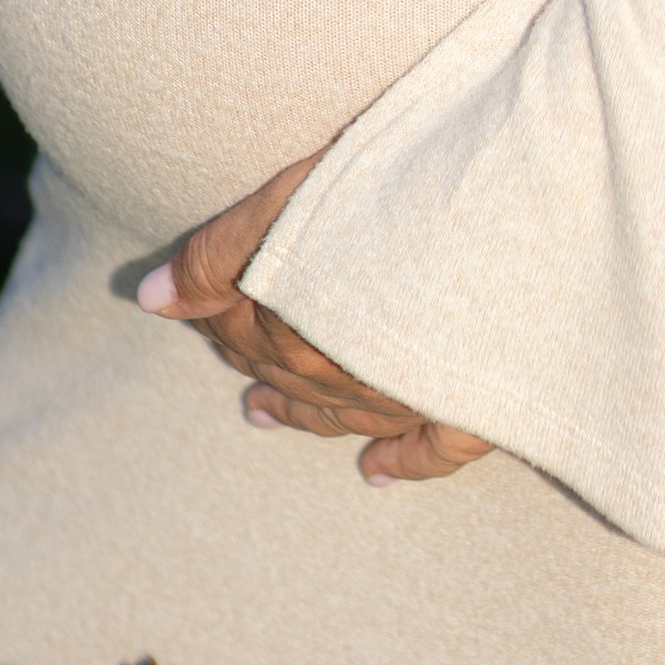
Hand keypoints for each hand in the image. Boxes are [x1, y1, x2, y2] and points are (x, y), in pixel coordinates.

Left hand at [137, 159, 492, 485]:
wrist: (516, 214)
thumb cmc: (401, 190)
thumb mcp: (294, 201)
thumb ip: (219, 253)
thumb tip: (147, 301)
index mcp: (303, 324)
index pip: (243, 327)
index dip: (215, 311)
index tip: (200, 304)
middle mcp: (350, 372)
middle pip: (285, 370)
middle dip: (248, 356)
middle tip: (226, 350)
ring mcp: (413, 398)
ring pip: (338, 415)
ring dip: (295, 413)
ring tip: (261, 412)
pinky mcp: (472, 412)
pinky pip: (428, 453)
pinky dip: (397, 464)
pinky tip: (374, 474)